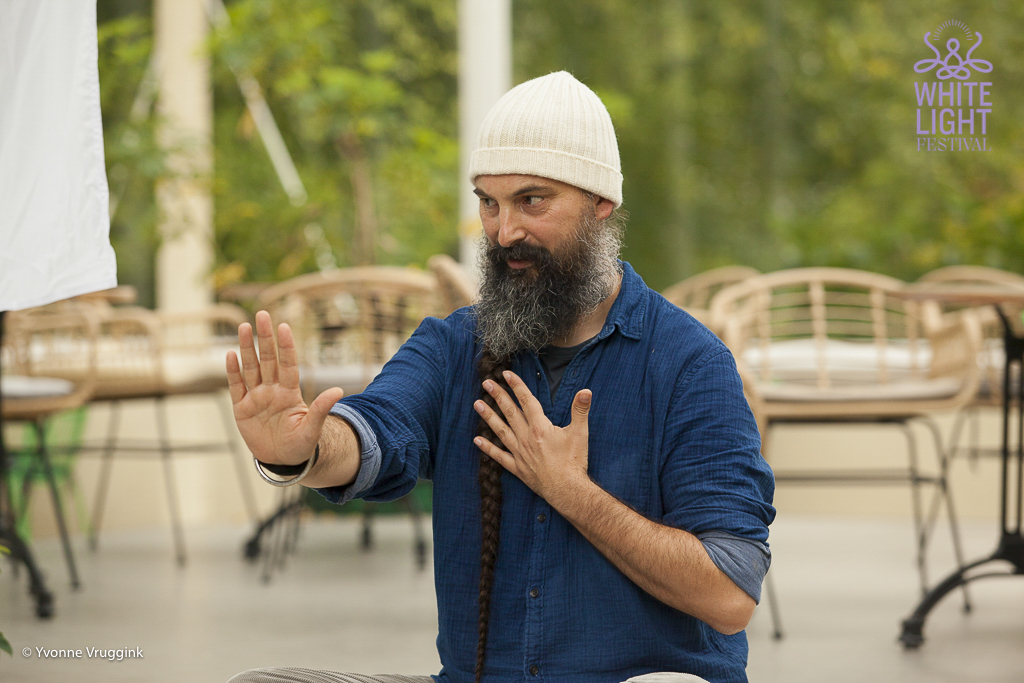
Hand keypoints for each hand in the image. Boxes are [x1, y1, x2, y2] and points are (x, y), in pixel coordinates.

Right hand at [226, 310, 343, 465]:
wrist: (282, 461)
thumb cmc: (301, 445)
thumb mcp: (312, 429)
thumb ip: (321, 409)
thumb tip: (338, 391)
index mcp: (290, 393)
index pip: (288, 364)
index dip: (286, 346)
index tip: (284, 327)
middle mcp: (272, 390)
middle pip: (267, 359)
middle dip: (264, 337)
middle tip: (262, 314)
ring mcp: (256, 398)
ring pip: (250, 368)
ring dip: (246, 348)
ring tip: (243, 326)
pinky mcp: (241, 409)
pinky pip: (236, 386)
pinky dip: (232, 371)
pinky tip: (230, 354)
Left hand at [473, 370, 591, 503]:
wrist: (567, 490)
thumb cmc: (574, 462)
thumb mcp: (580, 433)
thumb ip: (580, 410)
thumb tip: (586, 391)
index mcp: (540, 428)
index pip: (526, 401)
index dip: (517, 386)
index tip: (506, 374)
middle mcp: (526, 438)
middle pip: (509, 412)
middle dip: (498, 396)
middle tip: (486, 383)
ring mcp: (519, 453)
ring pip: (500, 431)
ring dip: (488, 416)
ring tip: (477, 404)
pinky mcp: (517, 468)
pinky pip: (499, 456)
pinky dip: (487, 448)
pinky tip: (477, 440)